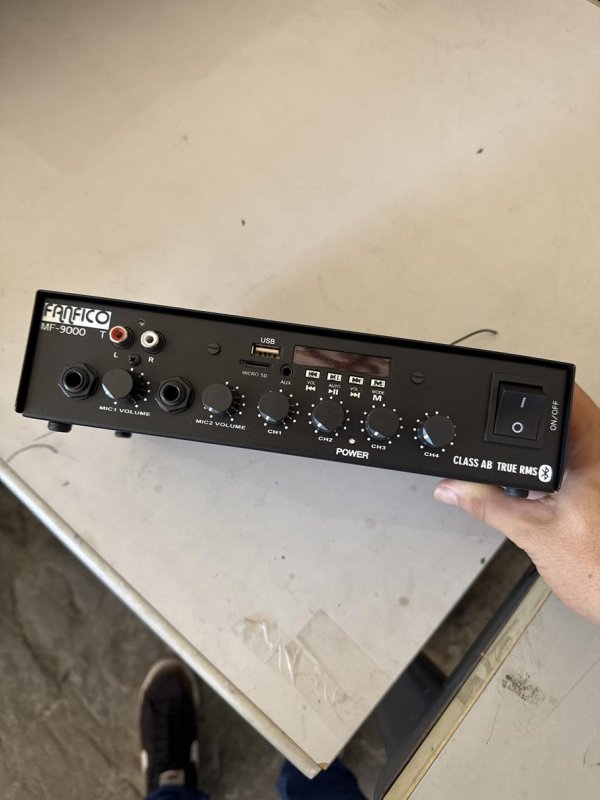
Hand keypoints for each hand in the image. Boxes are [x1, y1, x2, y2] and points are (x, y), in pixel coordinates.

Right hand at [434, 384, 599, 623]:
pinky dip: (554, 474)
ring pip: (568, 441)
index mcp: (595, 451)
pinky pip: (574, 464)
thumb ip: (487, 504)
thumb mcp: (532, 533)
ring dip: (542, 456)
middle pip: (562, 417)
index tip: (502, 402)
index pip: (563, 396)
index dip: (528, 394)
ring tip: (535, 485)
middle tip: (514, 456)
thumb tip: (453, 486)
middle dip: (528, 432)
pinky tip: (547, 500)